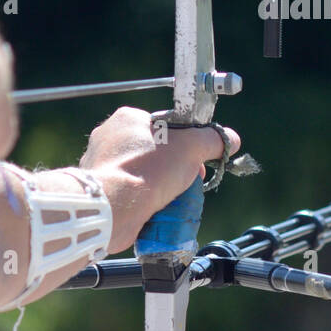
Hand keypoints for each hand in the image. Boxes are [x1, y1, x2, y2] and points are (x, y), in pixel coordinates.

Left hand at [79, 107, 239, 253]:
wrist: (112, 209)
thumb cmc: (146, 171)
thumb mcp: (191, 147)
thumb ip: (212, 140)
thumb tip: (230, 139)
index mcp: (128, 119)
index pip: (164, 127)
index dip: (185, 143)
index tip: (195, 160)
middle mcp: (109, 139)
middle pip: (154, 152)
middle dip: (173, 169)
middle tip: (185, 184)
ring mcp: (101, 166)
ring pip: (142, 175)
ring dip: (159, 188)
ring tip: (169, 201)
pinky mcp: (99, 192)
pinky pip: (129, 194)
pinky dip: (142, 203)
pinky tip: (152, 211)